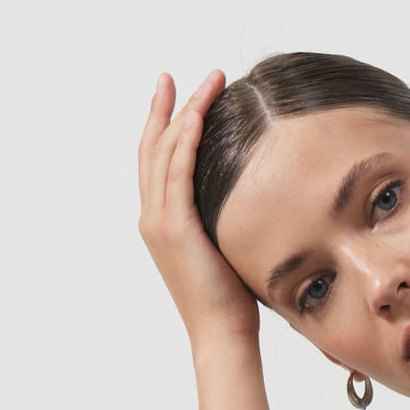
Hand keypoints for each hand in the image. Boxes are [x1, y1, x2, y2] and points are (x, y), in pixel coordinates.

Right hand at [137, 70, 260, 347]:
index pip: (158, 160)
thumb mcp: (229, 248)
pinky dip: (185, 142)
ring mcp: (160, 221)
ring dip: (185, 112)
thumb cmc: (232, 301)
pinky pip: (177, 174)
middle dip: (166, 107)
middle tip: (178, 75)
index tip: (179, 95)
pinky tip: (198, 116)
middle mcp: (153, 216)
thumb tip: (256, 199)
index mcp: (163, 220)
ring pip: (165, 152)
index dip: (165, 124)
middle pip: (153, 147)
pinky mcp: (175, 228)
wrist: (222, 334)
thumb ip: (228, 220)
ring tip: (206, 82)